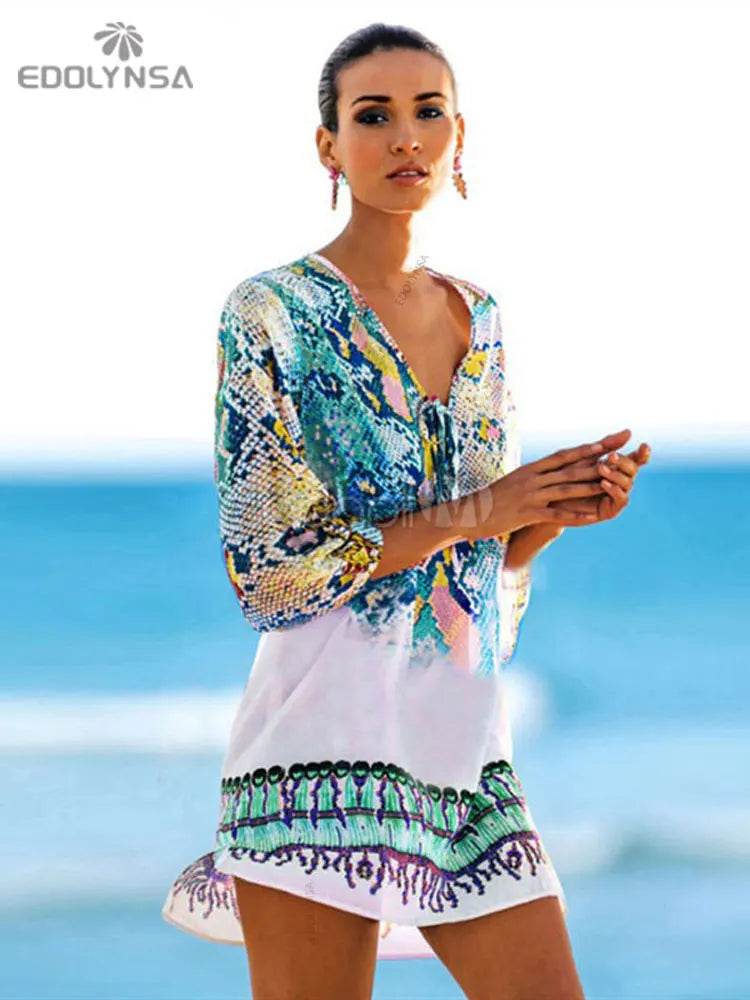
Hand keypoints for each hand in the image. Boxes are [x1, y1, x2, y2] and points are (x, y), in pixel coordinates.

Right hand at [463, 428, 641, 540]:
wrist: (468, 512)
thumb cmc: (491, 499)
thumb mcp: (513, 481)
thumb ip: (533, 475)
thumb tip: (549, 470)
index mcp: (531, 469)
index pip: (563, 455)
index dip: (586, 449)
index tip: (605, 442)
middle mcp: (532, 478)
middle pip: (569, 469)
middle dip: (596, 462)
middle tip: (619, 456)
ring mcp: (530, 495)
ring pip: (566, 489)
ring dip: (590, 487)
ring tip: (611, 485)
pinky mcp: (526, 514)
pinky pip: (555, 514)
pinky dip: (574, 515)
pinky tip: (590, 517)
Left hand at [549, 430, 650, 523]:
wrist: (551, 501)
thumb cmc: (565, 476)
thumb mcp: (585, 458)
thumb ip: (607, 445)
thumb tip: (629, 431)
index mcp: (616, 467)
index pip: (635, 459)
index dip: (642, 454)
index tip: (644, 445)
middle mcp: (620, 481)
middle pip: (633, 470)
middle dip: (624, 462)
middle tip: (611, 456)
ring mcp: (616, 496)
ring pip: (628, 484)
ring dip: (617, 475)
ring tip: (601, 468)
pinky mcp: (610, 510)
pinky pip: (621, 500)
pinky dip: (614, 490)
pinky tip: (604, 483)